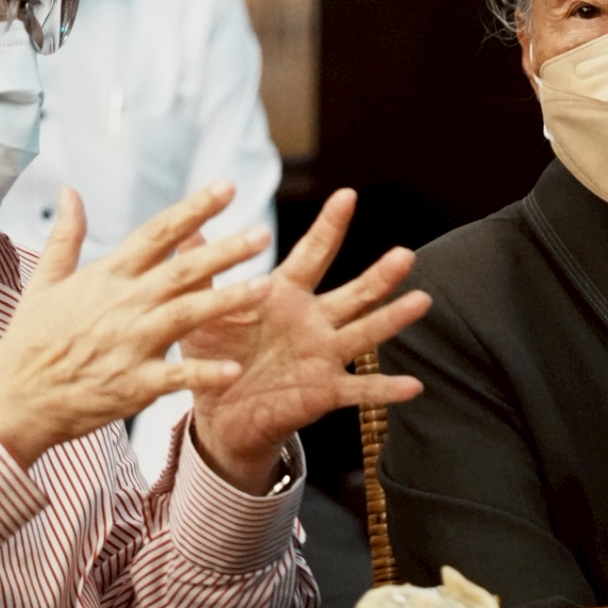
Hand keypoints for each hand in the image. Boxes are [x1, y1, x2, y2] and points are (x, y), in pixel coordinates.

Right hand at [0, 183, 273, 466]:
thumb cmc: (29, 340)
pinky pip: (176, 376)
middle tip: (263, 233)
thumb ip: (65, 236)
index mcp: (107, 276)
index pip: (157, 233)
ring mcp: (130, 344)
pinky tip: (234, 369)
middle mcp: (123, 304)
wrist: (15, 398)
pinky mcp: (133, 384)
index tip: (227, 187)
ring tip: (265, 287)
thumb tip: (69, 192)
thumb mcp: (45, 282)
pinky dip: (204, 373)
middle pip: (182, 269)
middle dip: (225, 250)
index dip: (194, 208)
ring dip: (228, 300)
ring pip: (187, 315)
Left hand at [183, 189, 431, 492]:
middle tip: (405, 254)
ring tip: (421, 301)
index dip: (329, 226)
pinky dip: (384, 389)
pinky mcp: (324, 391)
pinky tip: (414, 387)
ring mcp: (324, 356)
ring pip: (365, 333)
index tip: (347, 195)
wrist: (218, 411)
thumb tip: (186, 226)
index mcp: (286, 295)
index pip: (312, 254)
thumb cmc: (214, 353)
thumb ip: (201, 270)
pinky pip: (359, 390)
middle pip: (353, 293)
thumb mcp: (203, 310)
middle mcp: (313, 321)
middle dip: (379, 275)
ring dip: (393, 319)